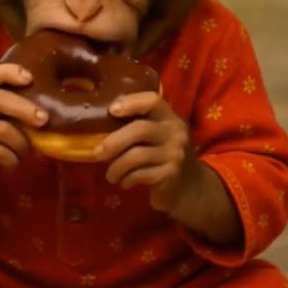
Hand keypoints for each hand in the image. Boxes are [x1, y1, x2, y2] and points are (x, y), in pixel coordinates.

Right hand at [0, 63, 47, 187]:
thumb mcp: (2, 114)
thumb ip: (19, 104)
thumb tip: (56, 102)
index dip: (9, 72)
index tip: (29, 78)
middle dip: (24, 109)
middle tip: (43, 119)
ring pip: (1, 129)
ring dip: (21, 141)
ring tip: (26, 149)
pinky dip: (12, 157)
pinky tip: (14, 160)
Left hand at [95, 92, 192, 210]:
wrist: (190, 186)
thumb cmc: (163, 156)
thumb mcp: (157, 136)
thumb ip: (137, 126)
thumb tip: (98, 123)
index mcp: (168, 117)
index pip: (152, 100)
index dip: (131, 102)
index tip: (111, 110)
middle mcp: (175, 132)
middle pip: (140, 129)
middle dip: (114, 141)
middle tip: (97, 153)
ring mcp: (175, 154)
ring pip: (137, 156)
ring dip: (117, 167)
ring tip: (111, 175)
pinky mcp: (171, 174)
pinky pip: (141, 175)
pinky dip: (127, 179)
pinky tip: (124, 182)